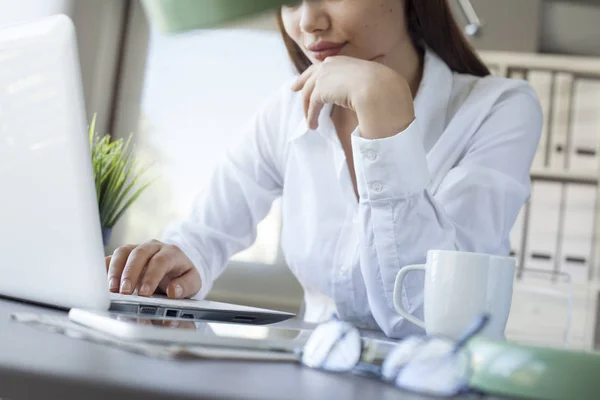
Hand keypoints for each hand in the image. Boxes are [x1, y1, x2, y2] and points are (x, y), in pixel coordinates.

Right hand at [105, 240, 201, 298]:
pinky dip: (104, 267)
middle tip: (124, 292)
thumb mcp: (193, 283)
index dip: (151, 276)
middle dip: (130, 273)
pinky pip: (112, 257)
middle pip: (139, 254)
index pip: (160, 261)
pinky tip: (100, 281)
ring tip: (112, 289)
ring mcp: (137, 248)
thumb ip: (186, 286)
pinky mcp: (125, 255)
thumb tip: (174, 291)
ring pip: (122, 252)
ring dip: (115, 270)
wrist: (175, 268)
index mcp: (171, 252)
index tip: (144, 293)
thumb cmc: (182, 276)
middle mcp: (153, 247)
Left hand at [291, 56, 414, 139]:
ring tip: (310, 122)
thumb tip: (364, 92)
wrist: (377, 89)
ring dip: (308, 109)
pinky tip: (313, 125)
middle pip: (310, 75)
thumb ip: (360, 82)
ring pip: (309, 93)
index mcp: (342, 60)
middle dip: (301, 82)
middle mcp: (330, 64)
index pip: (323, 66)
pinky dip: (311, 116)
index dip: (314, 73)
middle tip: (294, 89)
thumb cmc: (380, 87)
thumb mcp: (369, 80)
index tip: (307, 77)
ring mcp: (324, 76)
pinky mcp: (320, 90)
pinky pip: (312, 105)